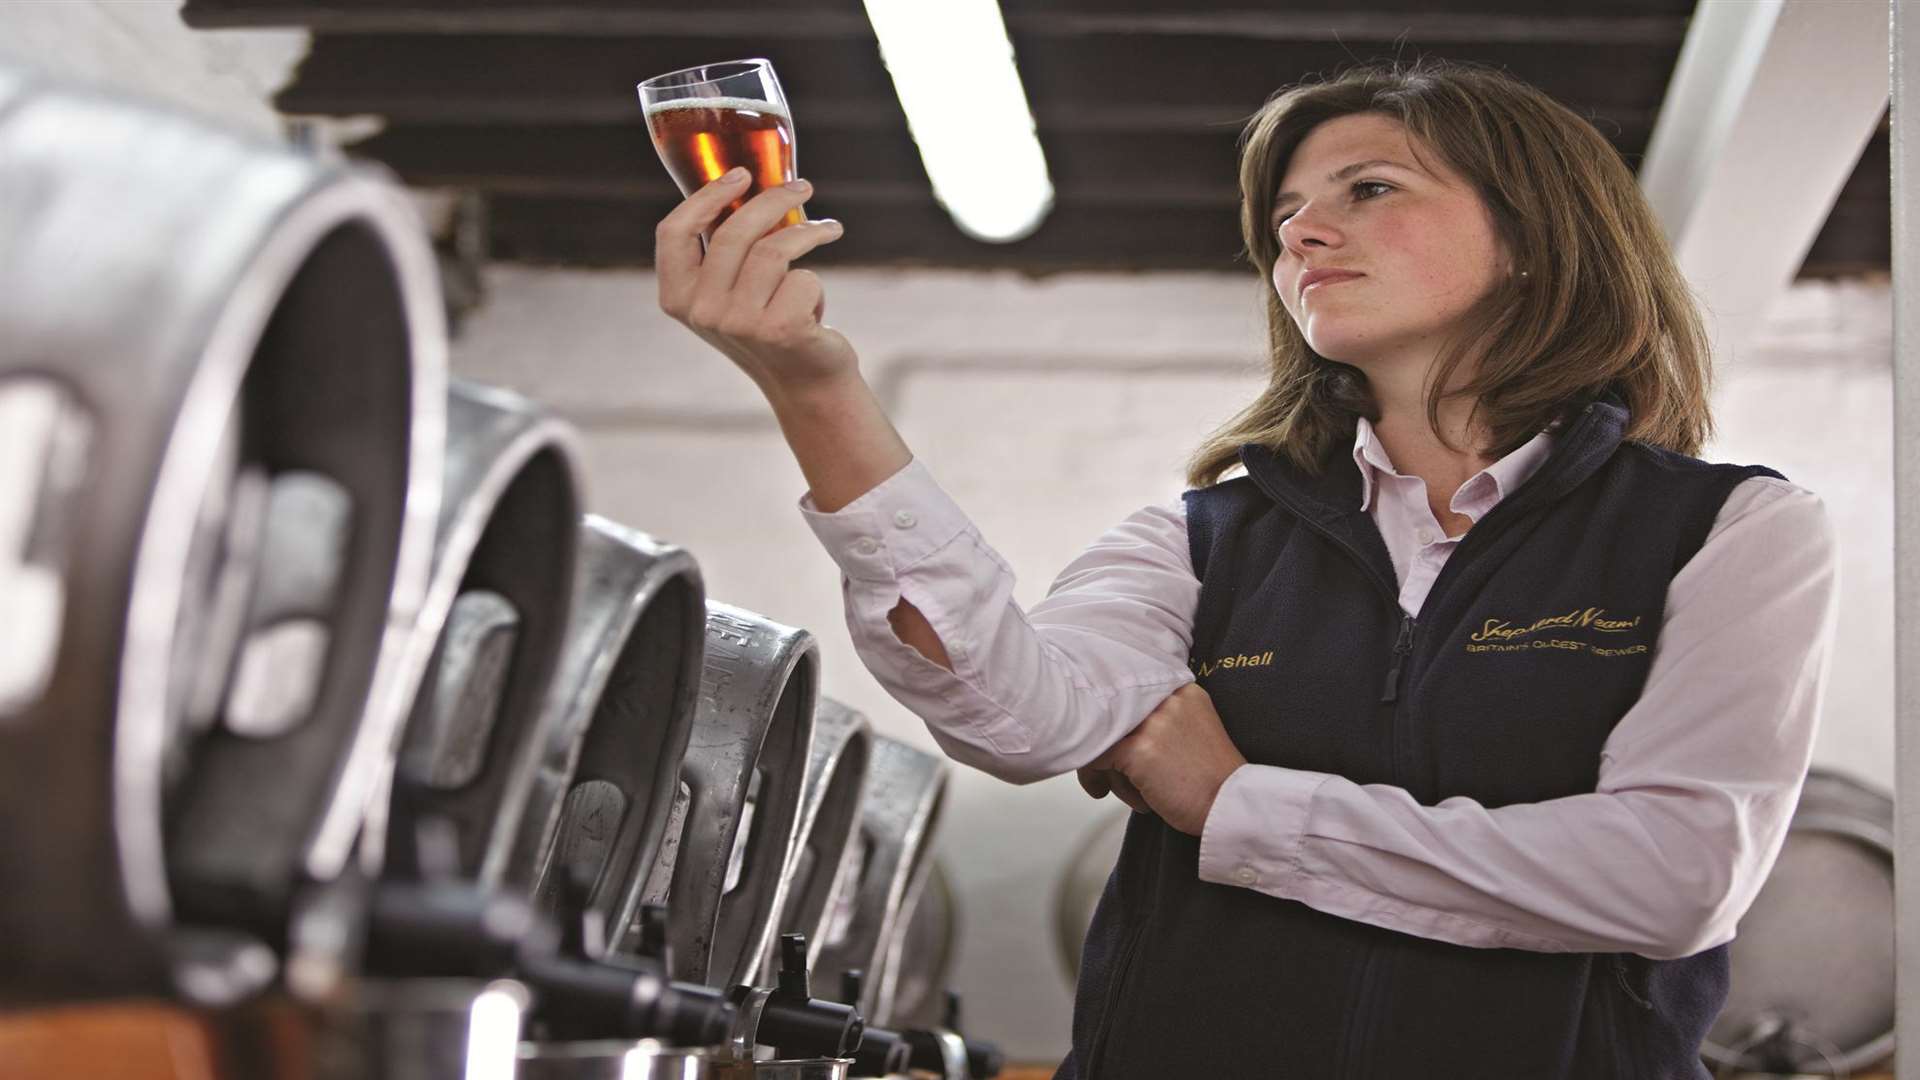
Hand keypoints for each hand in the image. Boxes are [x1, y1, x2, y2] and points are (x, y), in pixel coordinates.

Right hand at [655, 170, 853, 394]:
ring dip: (809, 233)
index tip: (741, 174)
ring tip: (828, 230)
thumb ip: (724, 251)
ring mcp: (738, 323)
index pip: (674, 232)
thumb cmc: (768, 325)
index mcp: (677, 297)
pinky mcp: (779, 330)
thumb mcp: (731, 292)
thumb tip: (748, 183)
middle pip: (734, 232)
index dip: (706, 196)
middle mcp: (701, 312)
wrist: (803, 382)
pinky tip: (816, 305)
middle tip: (803, 187)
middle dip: (774, 199)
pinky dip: (817, 284)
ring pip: (774, 251)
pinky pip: (804, 277)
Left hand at [1080, 683, 1246, 835]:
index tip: (1117, 747)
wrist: (1229, 806)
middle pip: (1115, 717)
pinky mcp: (1138, 749)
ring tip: (1131, 792)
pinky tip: (1117, 795)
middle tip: (1113, 774)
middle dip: (1112, 748)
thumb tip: (1116, 728)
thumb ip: (1162, 720)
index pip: (1131, 698)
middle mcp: (1166, 699)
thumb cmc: (1213, 780)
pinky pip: (1097, 759)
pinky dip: (1097, 778)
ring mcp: (1151, 723)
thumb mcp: (1193, 731)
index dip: (1120, 725)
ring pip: (1103, 737)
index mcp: (1182, 691)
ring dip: (1109, 768)